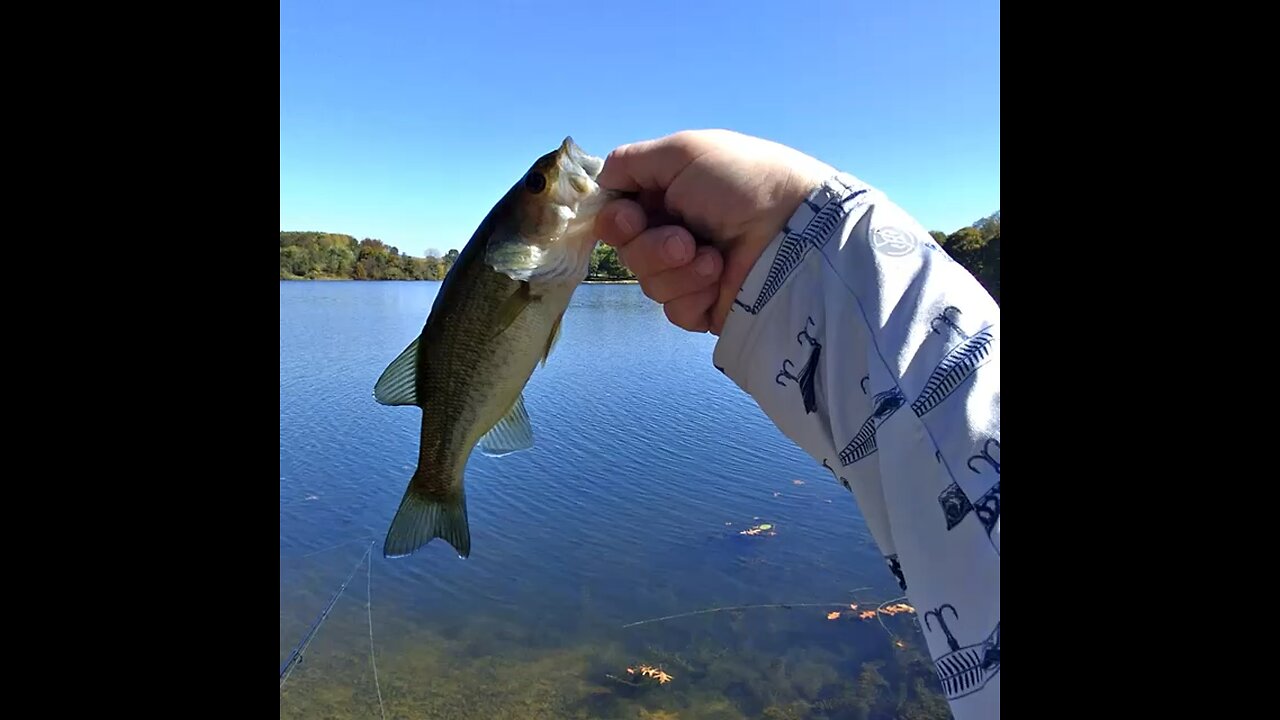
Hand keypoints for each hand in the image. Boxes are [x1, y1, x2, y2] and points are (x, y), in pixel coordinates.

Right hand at [593, 129, 835, 333]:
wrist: (795, 228)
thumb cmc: (742, 181)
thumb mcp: (682, 152)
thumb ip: (630, 162)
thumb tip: (602, 180)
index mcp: (668, 195)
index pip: (616, 216)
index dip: (616, 221)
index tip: (631, 218)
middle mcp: (675, 232)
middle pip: (627, 252)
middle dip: (649, 247)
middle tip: (684, 239)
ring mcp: (691, 272)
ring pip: (648, 283)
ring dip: (675, 270)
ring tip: (712, 258)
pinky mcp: (708, 306)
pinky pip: (674, 310)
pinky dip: (692, 293)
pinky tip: (719, 278)